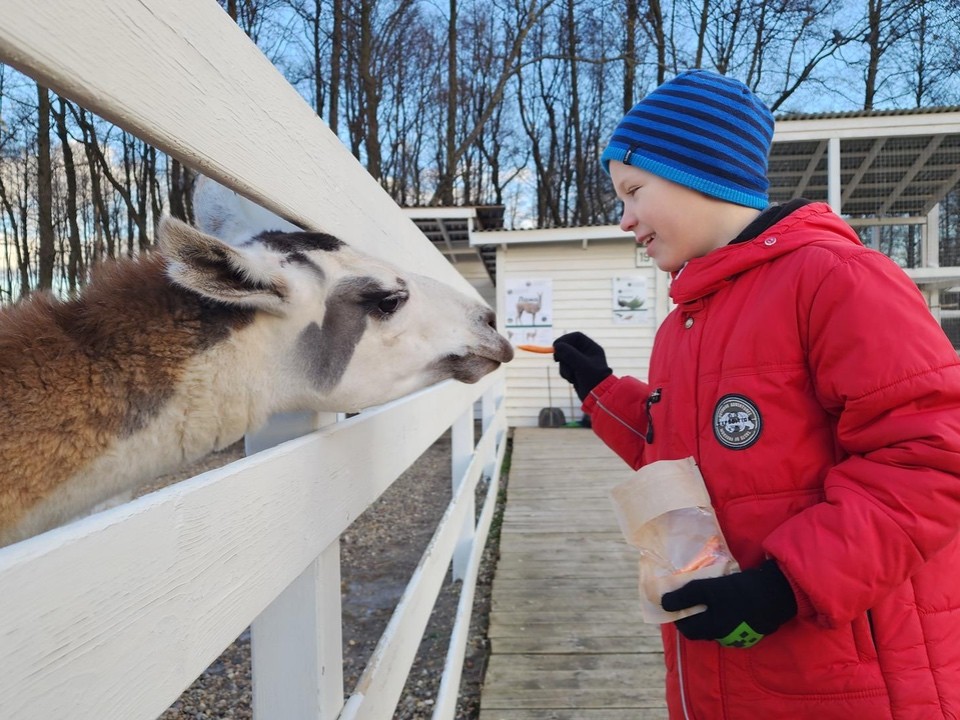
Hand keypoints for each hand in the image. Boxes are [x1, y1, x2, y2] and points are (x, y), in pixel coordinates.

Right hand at [553, 332, 611, 400]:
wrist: (597, 398)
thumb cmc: (594, 379)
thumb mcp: (582, 365)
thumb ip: (570, 353)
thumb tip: (557, 346)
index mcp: (591, 348)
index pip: (576, 337)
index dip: (565, 339)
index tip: (556, 346)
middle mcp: (586, 353)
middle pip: (567, 346)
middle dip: (562, 355)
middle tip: (557, 359)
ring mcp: (580, 362)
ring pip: (564, 358)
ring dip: (564, 367)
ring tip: (571, 375)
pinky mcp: (575, 371)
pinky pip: (564, 367)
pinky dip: (565, 373)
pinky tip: (572, 380)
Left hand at [660, 560, 796, 647]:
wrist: (776, 593)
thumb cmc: (739, 591)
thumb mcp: (708, 589)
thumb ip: (685, 596)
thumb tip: (663, 603)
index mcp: (713, 628)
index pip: (687, 629)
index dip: (678, 617)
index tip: (674, 603)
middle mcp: (725, 636)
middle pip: (702, 629)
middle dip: (693, 616)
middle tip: (690, 600)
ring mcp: (740, 634)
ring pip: (716, 627)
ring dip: (709, 616)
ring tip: (707, 600)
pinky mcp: (752, 629)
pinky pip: (731, 625)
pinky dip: (724, 616)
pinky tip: (726, 603)